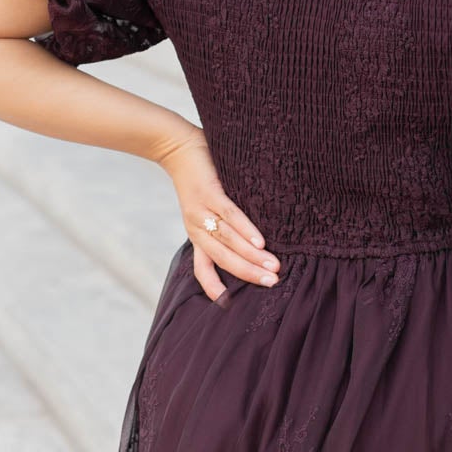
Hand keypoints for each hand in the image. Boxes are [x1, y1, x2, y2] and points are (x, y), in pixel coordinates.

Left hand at [155, 126, 278, 300]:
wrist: (177, 147)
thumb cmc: (200, 178)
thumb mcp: (206, 208)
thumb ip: (223, 226)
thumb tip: (254, 243)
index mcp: (197, 236)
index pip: (202, 269)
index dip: (213, 287)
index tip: (228, 305)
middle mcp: (197, 228)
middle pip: (223, 259)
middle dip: (248, 274)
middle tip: (273, 283)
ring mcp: (203, 211)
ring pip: (229, 241)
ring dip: (252, 255)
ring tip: (274, 266)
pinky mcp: (210, 193)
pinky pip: (229, 215)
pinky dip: (245, 230)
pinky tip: (260, 240)